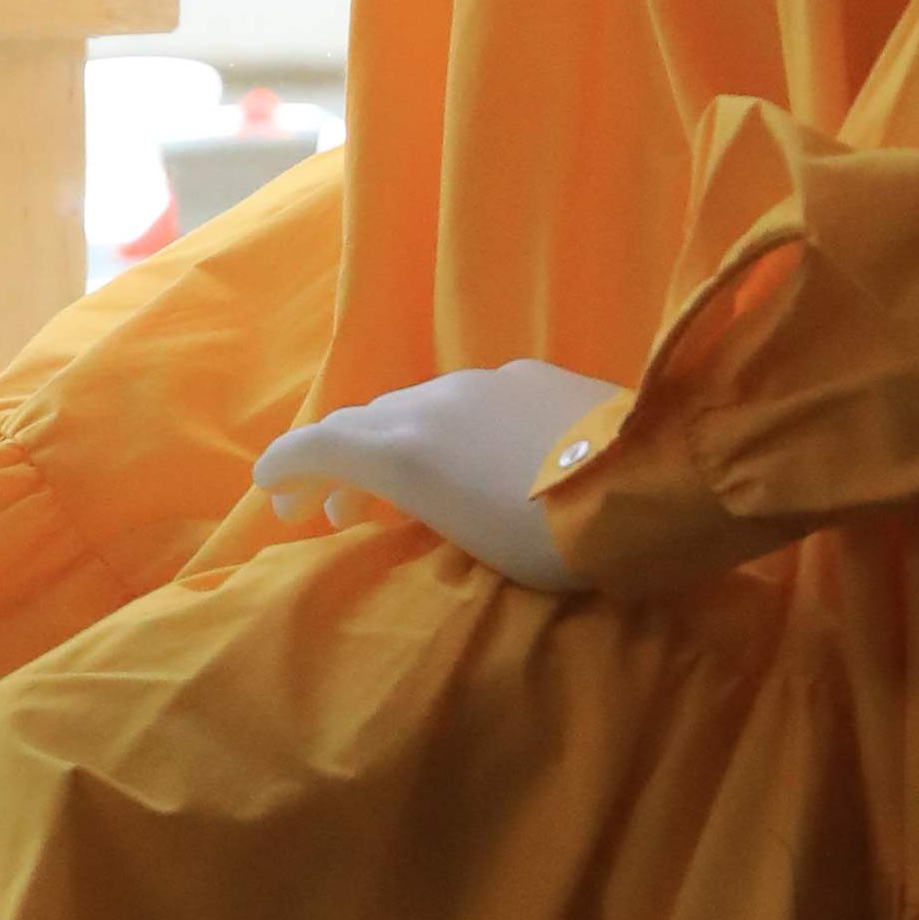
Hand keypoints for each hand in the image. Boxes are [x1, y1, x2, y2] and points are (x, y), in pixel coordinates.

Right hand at [254, 360, 626, 594]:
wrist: (650, 479)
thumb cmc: (554, 540)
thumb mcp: (473, 545)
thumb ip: (425, 508)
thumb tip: (413, 502)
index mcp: (402, 449)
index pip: (315, 445)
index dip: (283, 467)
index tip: (268, 489)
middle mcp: (430, 402)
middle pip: (362, 421)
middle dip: (335, 462)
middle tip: (329, 507)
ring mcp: (483, 381)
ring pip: (416, 407)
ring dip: (396, 444)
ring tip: (401, 486)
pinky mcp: (532, 374)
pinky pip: (469, 399)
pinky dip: (450, 429)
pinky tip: (478, 457)